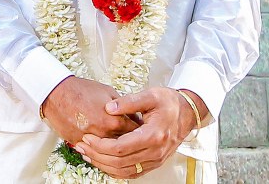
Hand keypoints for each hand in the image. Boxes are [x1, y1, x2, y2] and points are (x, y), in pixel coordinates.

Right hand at [41, 77, 134, 147]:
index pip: (135, 132)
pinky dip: (99, 152)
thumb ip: (125, 105)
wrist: (57, 94)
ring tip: (119, 145)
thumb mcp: (108, 91)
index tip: (143, 130)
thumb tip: (136, 116)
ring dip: (115, 150)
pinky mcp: (78, 144)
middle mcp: (103, 133)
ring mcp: (90, 141)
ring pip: (109, 153)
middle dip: (130, 142)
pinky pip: (93, 154)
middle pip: (124, 145)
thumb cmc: (81, 90)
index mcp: (113, 120)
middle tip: (134, 139)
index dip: (141, 131)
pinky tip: (103, 148)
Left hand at [73, 86, 197, 176]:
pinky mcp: (154, 163)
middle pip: (120, 162)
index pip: (120, 147)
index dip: (100, 144)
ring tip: (87, 154)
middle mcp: (155, 152)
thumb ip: (129, 102)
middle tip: (81, 146)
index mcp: (153, 135)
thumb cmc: (169, 102)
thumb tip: (109, 108)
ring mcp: (155, 160)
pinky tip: (102, 162)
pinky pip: (132, 173)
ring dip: (103, 165)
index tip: (87, 136)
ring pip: (124, 171)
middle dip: (97, 155)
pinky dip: (115, 171)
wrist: (186, 113)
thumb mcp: (150, 95)